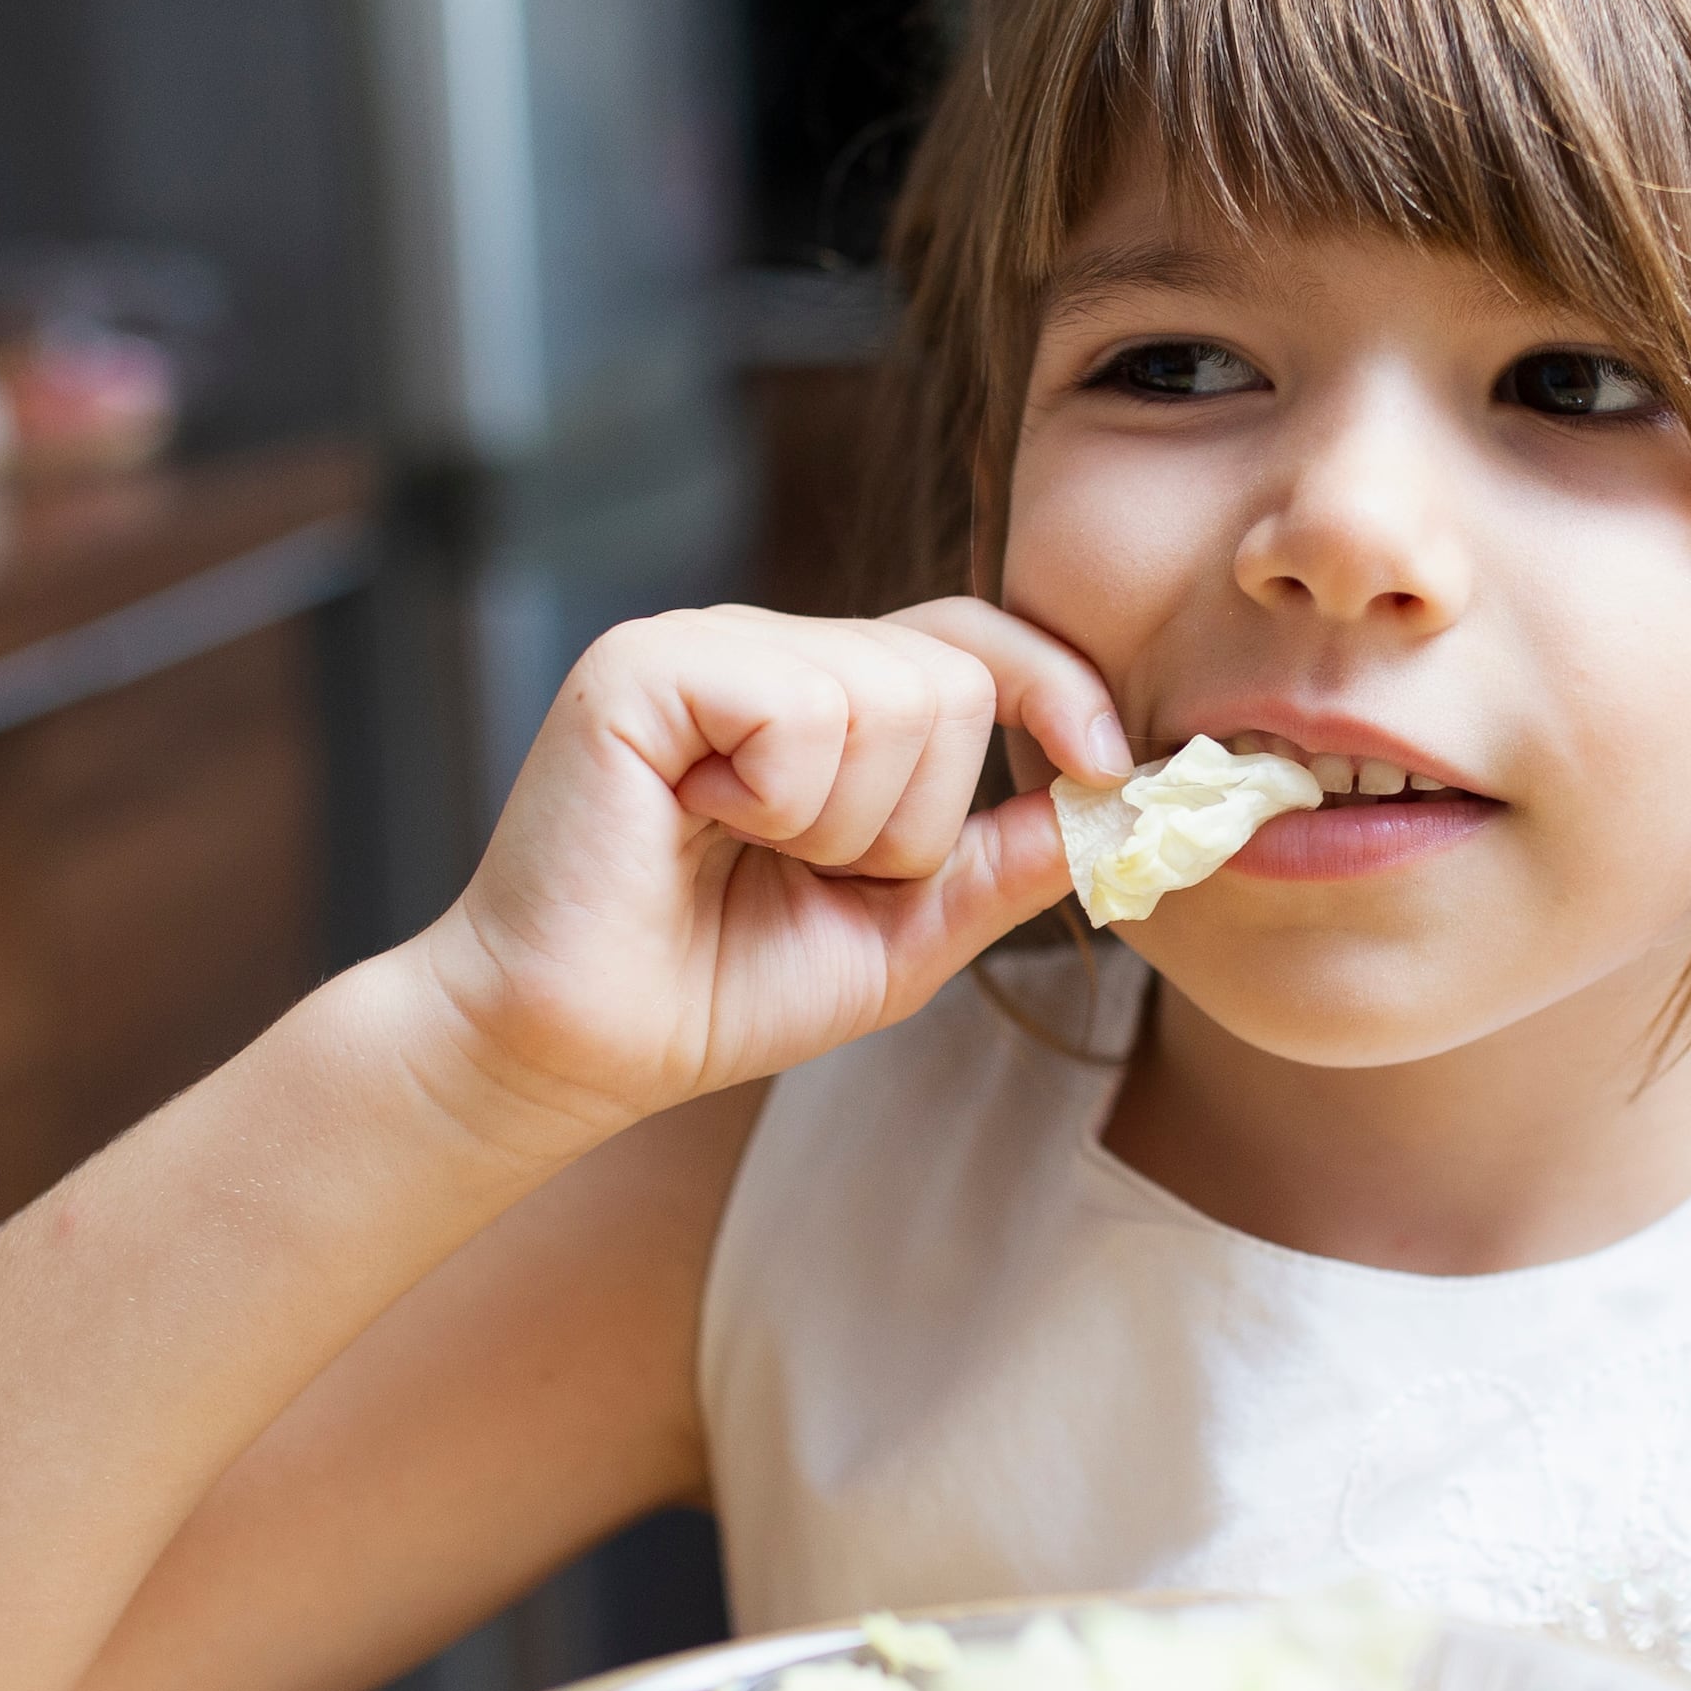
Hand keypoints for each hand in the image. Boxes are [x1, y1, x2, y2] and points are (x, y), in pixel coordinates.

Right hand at [419, 600, 1128, 1143]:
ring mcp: (704, 647)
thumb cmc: (716, 990)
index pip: (976, 641)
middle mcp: (769, 649)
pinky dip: (777, 801)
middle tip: (807, 870)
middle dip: (914, 821)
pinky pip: (797, 709)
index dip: (1057, 687)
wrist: (577, 1050)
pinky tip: (697, 828)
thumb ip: (1000, 866)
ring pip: (888, 696)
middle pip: (952, 680)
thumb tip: (1113, 808)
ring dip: (841, 824)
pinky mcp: (642, 666)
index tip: (1110, 764)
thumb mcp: (899, 935)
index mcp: (828, 695)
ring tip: (745, 855)